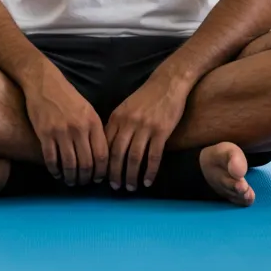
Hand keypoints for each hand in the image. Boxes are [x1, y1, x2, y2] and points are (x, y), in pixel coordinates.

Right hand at [22, 63, 108, 186]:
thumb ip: (95, 130)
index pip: (102, 155)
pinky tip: (56, 173)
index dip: (101, 172)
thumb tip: (100, 156)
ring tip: (70, 181)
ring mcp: (61, 131)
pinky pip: (51, 160)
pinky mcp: (45, 133)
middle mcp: (79, 128)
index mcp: (93, 122)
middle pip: (87, 163)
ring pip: (70, 165)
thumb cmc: (68, 97)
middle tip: (83, 183)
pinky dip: (55, 170)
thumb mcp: (88, 110)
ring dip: (71, 178)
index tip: (98, 179)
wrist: (44, 82)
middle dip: (86, 178)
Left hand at [105, 76, 188, 190]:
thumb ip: (117, 125)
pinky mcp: (161, 131)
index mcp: (116, 117)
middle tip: (115, 187)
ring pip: (134, 158)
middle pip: (117, 154)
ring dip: (131, 176)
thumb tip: (108, 148)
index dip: (103, 163)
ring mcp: (145, 127)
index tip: (102, 176)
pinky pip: (153, 157)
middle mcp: (128, 123)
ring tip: (131, 187)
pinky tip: (148, 181)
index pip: (105, 145)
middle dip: (114, 174)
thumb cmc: (146, 96)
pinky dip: (149, 172)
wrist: (168, 83)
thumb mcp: (126, 107)